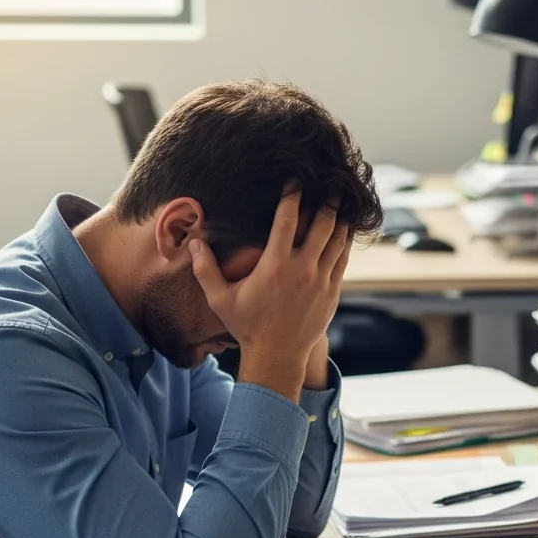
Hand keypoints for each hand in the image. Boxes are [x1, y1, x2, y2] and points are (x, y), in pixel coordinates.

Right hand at [189, 192, 349, 401]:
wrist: (277, 357)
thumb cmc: (247, 327)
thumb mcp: (220, 299)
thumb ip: (205, 269)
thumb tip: (192, 243)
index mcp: (274, 266)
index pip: (287, 220)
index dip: (293, 196)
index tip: (296, 180)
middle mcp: (302, 270)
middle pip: (321, 224)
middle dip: (327, 201)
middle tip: (330, 183)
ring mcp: (321, 281)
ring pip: (337, 240)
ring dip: (340, 218)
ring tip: (343, 201)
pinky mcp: (333, 292)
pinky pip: (343, 259)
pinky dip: (344, 241)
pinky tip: (345, 230)